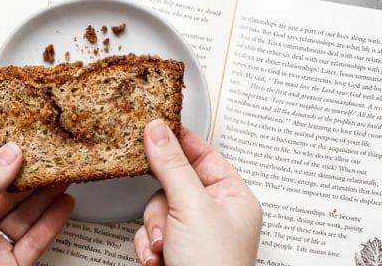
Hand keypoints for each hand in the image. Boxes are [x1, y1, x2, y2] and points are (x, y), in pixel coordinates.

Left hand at [0, 143, 73, 265]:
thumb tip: (9, 153)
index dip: (4, 159)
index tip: (27, 142)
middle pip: (7, 195)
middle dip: (30, 176)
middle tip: (52, 158)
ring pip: (24, 216)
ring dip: (45, 196)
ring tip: (63, 176)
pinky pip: (34, 242)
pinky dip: (51, 223)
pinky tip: (62, 206)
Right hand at [133, 122, 261, 265]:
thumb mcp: (191, 208)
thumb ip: (171, 165)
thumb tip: (157, 128)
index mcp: (233, 196)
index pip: (202, 153)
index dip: (177, 141)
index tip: (152, 128)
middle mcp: (215, 213)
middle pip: (172, 181)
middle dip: (161, 204)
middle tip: (165, 215)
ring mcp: (194, 234)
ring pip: (157, 208)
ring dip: (154, 228)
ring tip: (164, 247)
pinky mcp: (175, 251)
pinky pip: (150, 231)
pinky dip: (148, 245)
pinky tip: (157, 259)